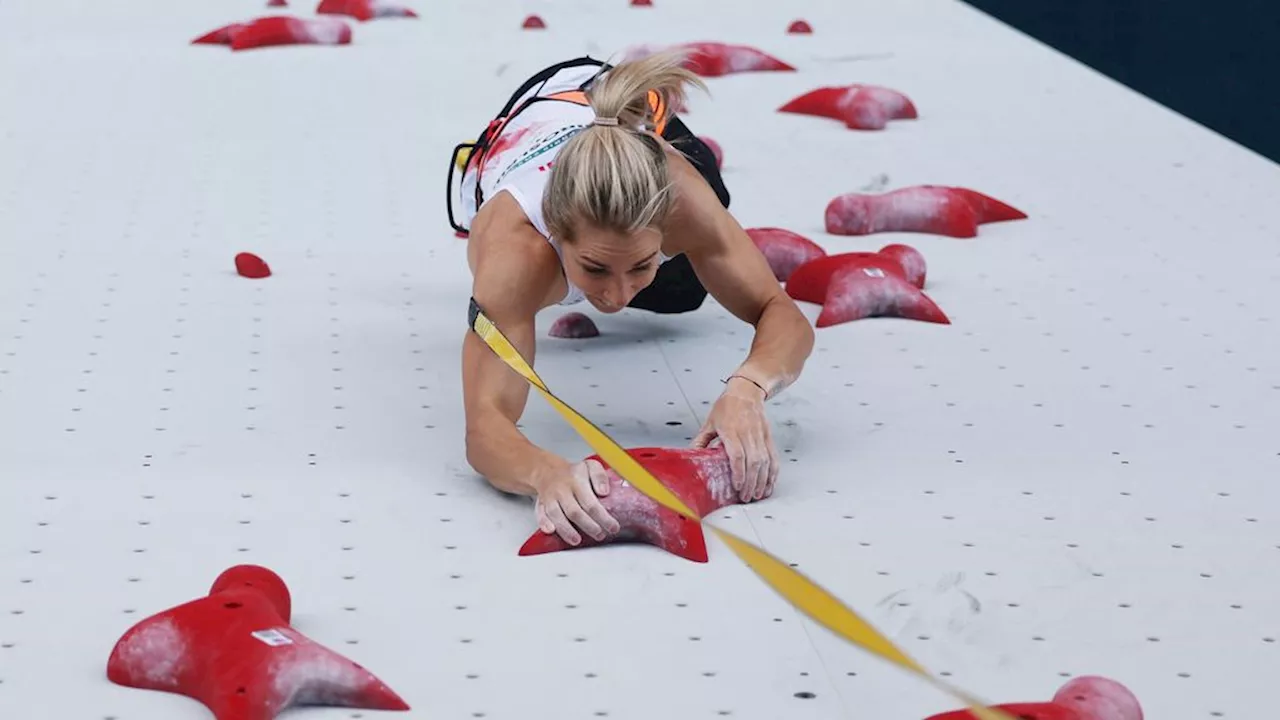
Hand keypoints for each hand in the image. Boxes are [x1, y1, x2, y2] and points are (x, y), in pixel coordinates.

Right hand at [531, 457, 621, 545]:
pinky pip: (540, 515)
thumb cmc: (573, 473)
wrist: (547, 471)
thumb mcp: (590, 466)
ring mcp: (550, 498)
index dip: (603, 517)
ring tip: (577, 540)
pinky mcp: (541, 506)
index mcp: (577, 481)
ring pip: (556, 515)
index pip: (591, 502)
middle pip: (575, 512)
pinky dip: (544, 523)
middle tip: (600, 535)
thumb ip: (600, 477)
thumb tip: (604, 492)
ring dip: (567, 530)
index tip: (613, 527)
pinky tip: (551, 531)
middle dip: (588, 526)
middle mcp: (562, 490)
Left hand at [691, 377, 778, 501]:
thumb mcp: (710, 422)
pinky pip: (773, 457)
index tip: (737, 486)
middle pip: (753, 462)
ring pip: (765, 461)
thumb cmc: (726, 406)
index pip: (737, 454)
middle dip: (750, 482)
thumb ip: (701, 441)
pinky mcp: (768, 436)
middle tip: (745, 497)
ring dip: (762, 481)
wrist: (746, 391)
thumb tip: (692, 456)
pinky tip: (769, 484)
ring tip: (757, 495)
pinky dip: (773, 472)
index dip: (738, 472)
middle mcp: (747, 433)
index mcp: (730, 430)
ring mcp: (760, 435)